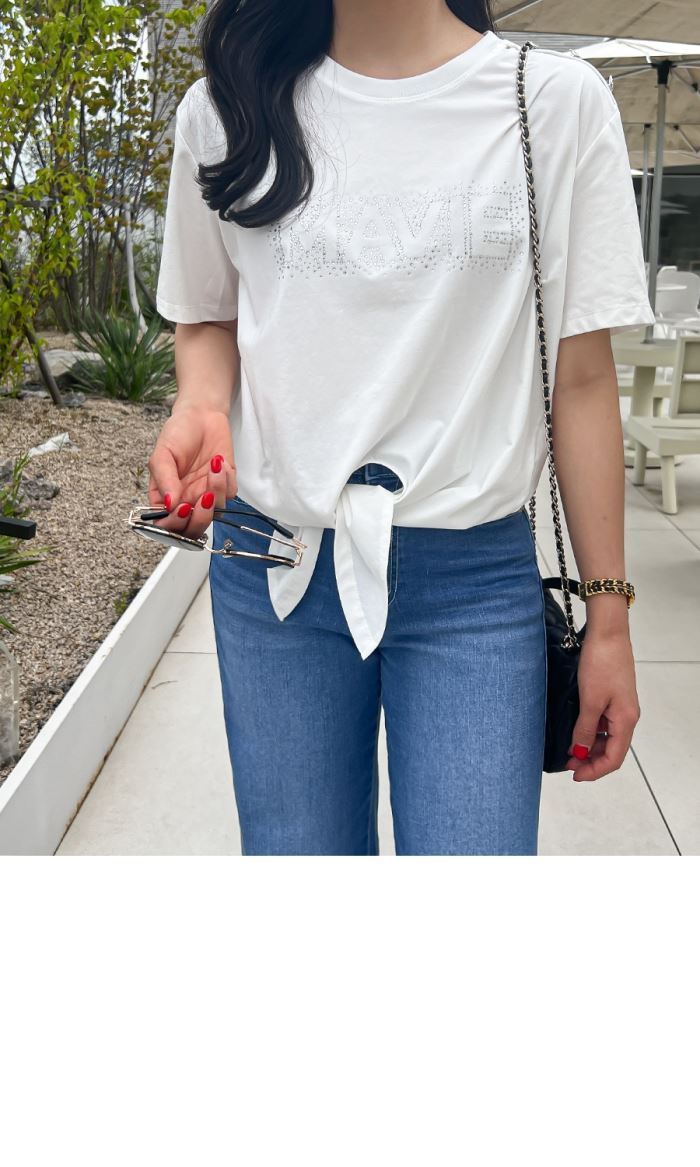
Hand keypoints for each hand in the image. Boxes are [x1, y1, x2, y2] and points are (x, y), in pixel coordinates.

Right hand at [147, 406, 237, 539]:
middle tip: (203, 498)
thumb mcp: (162, 454)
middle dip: (200, 519)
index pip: (166, 526)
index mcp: (165, 498)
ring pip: (214, 515)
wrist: (202, 415)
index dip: (174, 524)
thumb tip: (168, 505)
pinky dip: (226, 480)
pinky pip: (229, 496)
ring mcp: (205, 496)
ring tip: (213, 466)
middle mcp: (185, 501)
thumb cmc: (178, 434)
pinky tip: (218, 461)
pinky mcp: (224, 487)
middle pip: (192, 530)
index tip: (181, 508)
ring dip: (216, 491)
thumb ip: (164, 480)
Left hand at [567, 630, 640, 781]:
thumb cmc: (601, 664)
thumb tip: (579, 752)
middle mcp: (627, 717)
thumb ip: (585, 729)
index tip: (575, 775)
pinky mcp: (612, 698)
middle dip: (591, 761)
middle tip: (568, 765)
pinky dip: (590, 733)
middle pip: (612, 751)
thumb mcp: (590, 700)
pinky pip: (603, 724)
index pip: (614, 758)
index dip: (595, 771)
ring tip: (569, 752)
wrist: (608, 634)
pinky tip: (575, 733)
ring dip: (589, 748)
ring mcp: (620, 708)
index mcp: (626, 720)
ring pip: (607, 738)